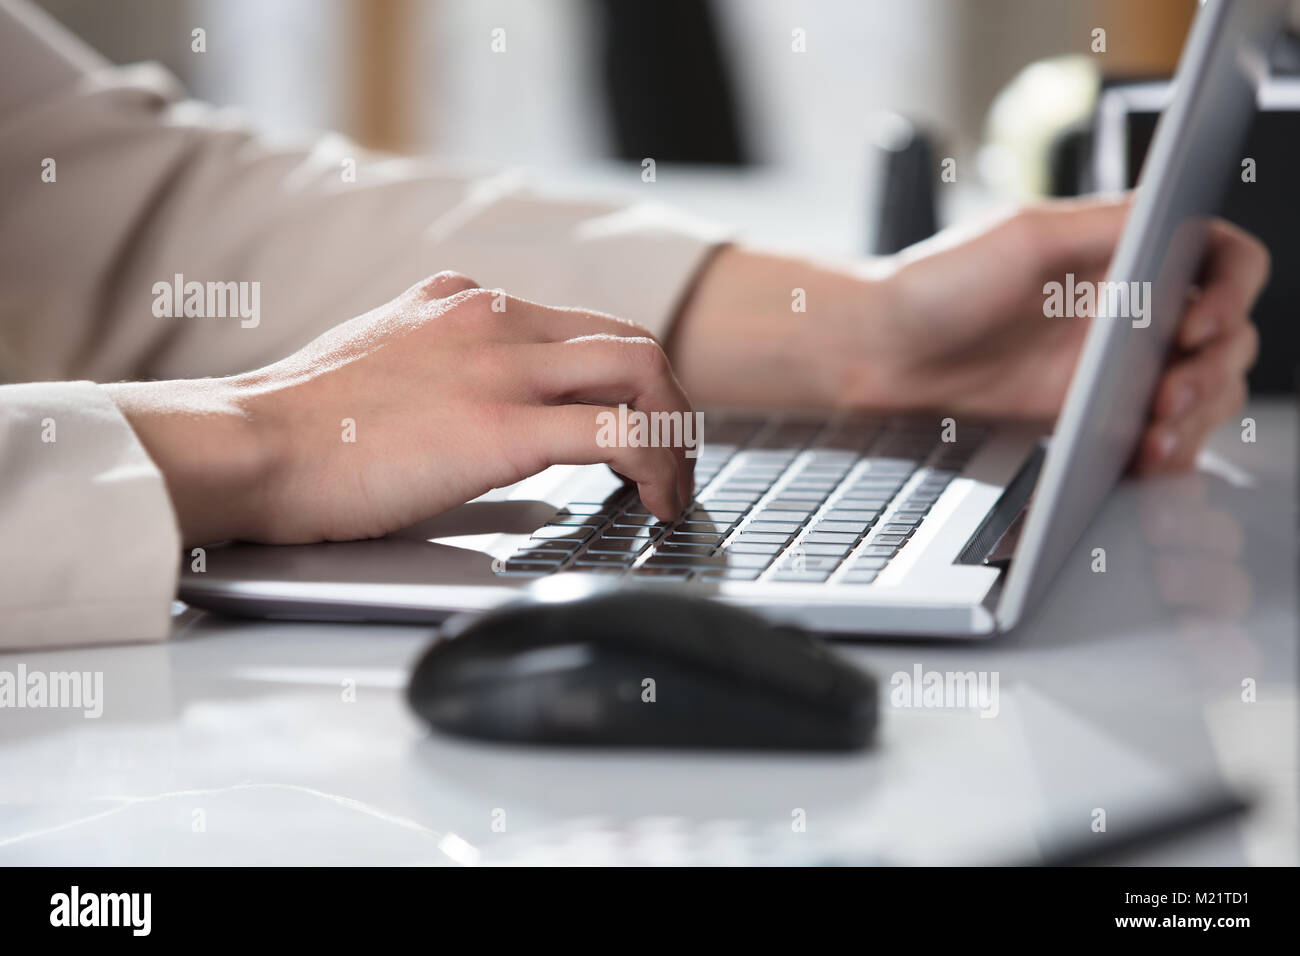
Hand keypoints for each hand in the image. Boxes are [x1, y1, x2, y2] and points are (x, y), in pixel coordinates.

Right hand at [105, 272, 695, 545]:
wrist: (247, 444)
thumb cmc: (298, 426)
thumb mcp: (379, 361)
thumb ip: (436, 365)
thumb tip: (470, 404)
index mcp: (463, 301)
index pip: (581, 326)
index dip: (628, 381)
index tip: (637, 427)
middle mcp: (492, 316)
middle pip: (628, 340)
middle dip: (670, 403)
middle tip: (674, 463)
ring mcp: (501, 365)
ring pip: (641, 369)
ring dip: (677, 431)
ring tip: (671, 489)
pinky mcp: (500, 426)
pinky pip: (619, 433)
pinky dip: (657, 463)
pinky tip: (654, 500)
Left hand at [880, 198, 1267, 472]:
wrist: (883, 354)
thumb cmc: (938, 285)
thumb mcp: (1026, 237)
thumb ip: (1108, 224)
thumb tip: (1177, 210)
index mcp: (1124, 252)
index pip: (1221, 258)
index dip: (1232, 290)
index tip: (1197, 324)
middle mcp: (1128, 306)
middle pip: (1225, 335)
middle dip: (1214, 370)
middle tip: (1169, 396)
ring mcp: (1113, 364)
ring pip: (1202, 389)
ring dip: (1198, 415)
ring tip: (1157, 435)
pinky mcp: (1090, 413)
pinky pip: (1156, 432)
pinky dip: (1166, 446)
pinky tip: (1146, 455)